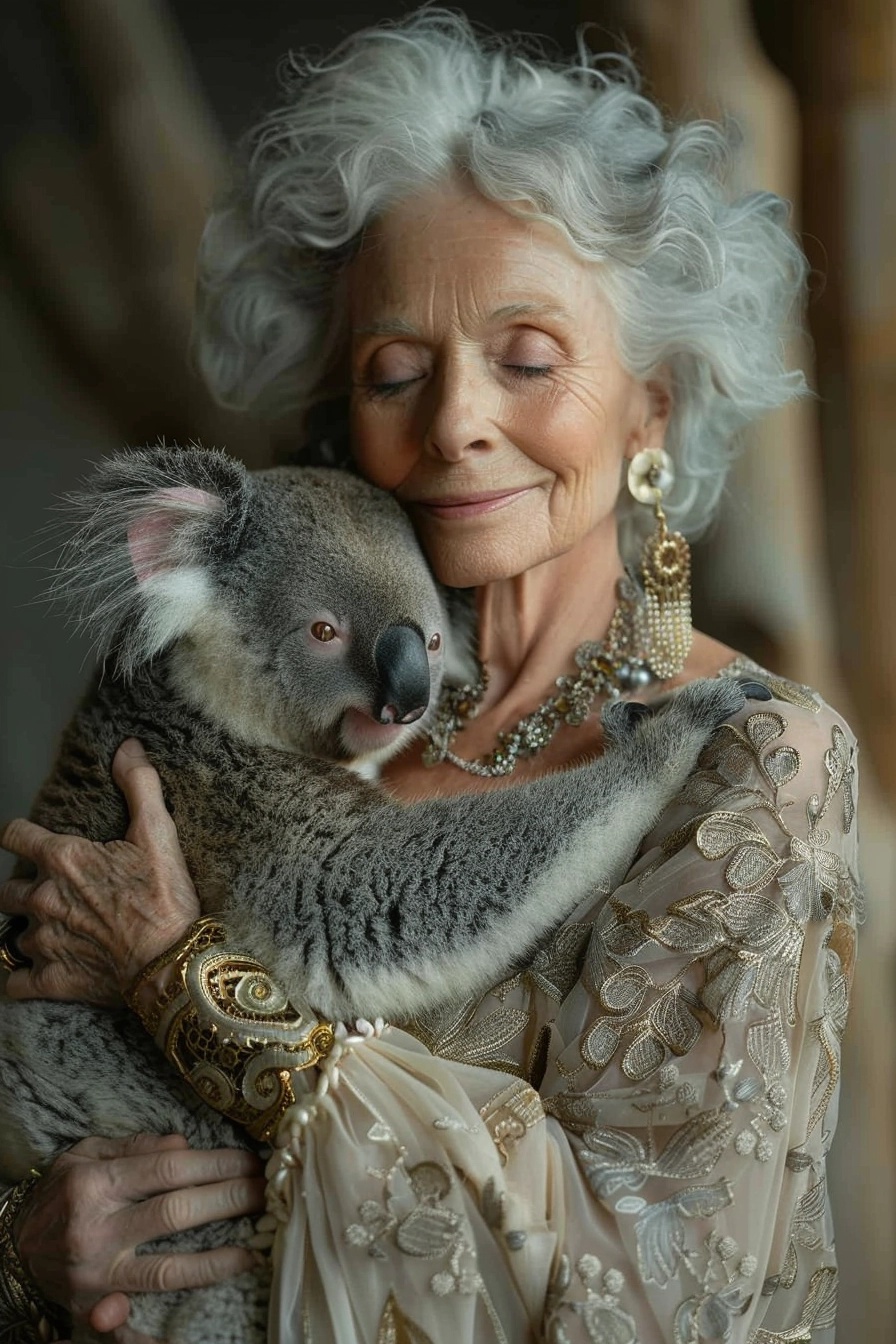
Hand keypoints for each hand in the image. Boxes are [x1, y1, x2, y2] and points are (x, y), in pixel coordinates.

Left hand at [0, 740, 199, 1001]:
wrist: (172, 963)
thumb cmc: (164, 898)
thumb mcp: (158, 833)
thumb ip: (139, 786)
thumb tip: (127, 746)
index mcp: (62, 860)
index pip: (14, 835)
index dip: (18, 834)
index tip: (25, 837)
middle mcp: (42, 899)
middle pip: (5, 890)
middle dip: (20, 888)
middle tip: (46, 890)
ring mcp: (43, 942)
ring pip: (11, 935)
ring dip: (25, 930)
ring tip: (46, 931)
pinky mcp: (51, 980)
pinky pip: (13, 982)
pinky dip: (17, 978)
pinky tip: (28, 974)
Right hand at [15, 1133, 264, 1337]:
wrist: (9, 1248)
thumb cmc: (57, 1194)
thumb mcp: (84, 1155)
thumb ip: (135, 1146)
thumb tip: (184, 1144)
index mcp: (96, 1182)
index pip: (171, 1170)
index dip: (217, 1165)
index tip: (251, 1162)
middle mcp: (97, 1227)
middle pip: (177, 1213)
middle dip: (229, 1202)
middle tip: (268, 1193)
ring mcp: (97, 1273)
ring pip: (168, 1269)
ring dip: (218, 1260)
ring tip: (255, 1247)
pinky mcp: (93, 1307)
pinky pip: (134, 1324)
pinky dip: (161, 1331)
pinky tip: (194, 1330)